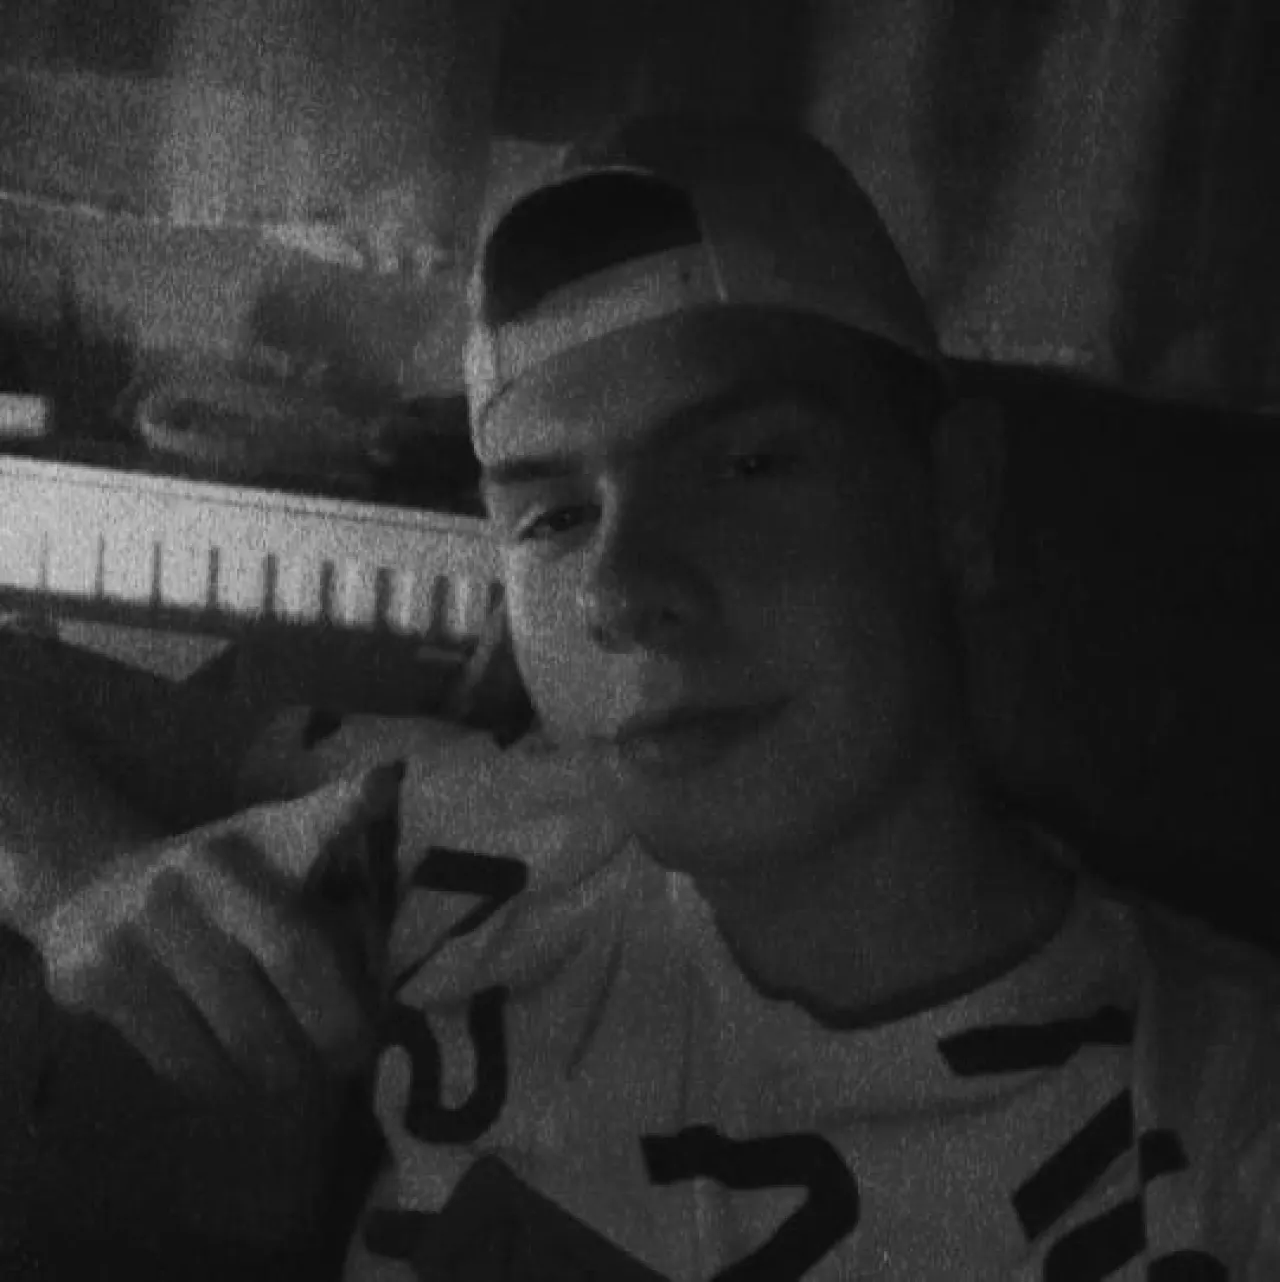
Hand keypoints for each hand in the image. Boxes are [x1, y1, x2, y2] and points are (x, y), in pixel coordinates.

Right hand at [36, 762, 402, 1096]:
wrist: (91, 891)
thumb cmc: (221, 890)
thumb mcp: (277, 858)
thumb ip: (339, 881)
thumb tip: (387, 917)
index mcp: (263, 836)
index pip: (315, 817)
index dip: (351, 802)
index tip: (383, 784)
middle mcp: (206, 865)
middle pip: (294, 957)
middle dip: (336, 1026)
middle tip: (352, 1060)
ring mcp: (147, 916)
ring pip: (241, 1025)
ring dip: (283, 1072)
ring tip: (299, 1085)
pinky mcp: (100, 972)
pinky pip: (183, 1056)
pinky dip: (224, 1084)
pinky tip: (238, 1084)